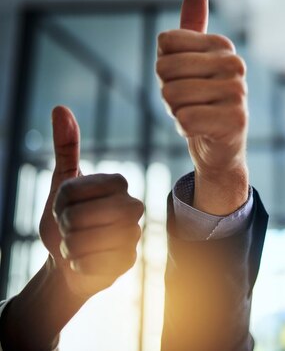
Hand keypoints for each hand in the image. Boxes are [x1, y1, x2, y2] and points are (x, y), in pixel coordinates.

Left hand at [39, 106, 143, 299]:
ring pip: (88, 241)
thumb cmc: (65, 219)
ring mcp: (133, 234)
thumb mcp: (61, 183)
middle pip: (83, 217)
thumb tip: (61, 108)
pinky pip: (94, 264)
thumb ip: (65, 147)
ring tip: (76, 245)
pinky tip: (84, 262)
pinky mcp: (129, 261)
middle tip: (69, 227)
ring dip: (71, 247)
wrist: (68, 262)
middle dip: (66, 226)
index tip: (65, 205)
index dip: (61, 202)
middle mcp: (133, 205)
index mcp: (117, 183)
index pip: (76, 190)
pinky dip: (79, 265)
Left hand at [156, 0, 247, 177]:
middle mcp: (235, 64)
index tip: (184, 80)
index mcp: (223, 45)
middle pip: (165, 68)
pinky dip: (184, 129)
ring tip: (195, 115)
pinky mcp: (235, 120)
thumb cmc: (201, 102)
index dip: (164, 67)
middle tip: (188, 102)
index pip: (165, 43)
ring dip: (175, 111)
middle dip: (167, 91)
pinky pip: (184, 119)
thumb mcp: (191, 62)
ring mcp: (238, 92)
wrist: (220, 148)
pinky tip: (202, 130)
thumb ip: (191, 28)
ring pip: (172, 95)